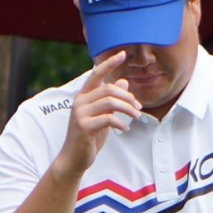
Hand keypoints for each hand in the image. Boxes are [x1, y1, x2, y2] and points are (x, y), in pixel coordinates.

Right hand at [55, 50, 141, 174]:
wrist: (74, 158)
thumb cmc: (89, 136)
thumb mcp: (102, 115)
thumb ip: (110, 99)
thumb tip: (123, 82)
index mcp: (83, 96)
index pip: (96, 74)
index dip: (109, 63)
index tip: (122, 54)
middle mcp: (79, 101)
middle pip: (109, 89)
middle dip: (127, 97)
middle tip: (138, 107)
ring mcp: (80, 114)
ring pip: (110, 102)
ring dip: (127, 108)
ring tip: (136, 116)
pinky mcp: (83, 126)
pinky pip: (108, 119)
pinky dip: (120, 123)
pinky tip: (125, 129)